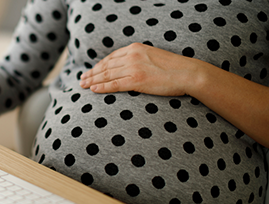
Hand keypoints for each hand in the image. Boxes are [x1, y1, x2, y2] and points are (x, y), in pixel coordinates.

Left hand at [79, 43, 203, 95]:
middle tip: (81, 78)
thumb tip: (129, 67)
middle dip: (92, 72)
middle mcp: (132, 56)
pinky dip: (102, 87)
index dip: (99, 65)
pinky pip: (114, 85)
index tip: (91, 70)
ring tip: (83, 85)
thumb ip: (139, 59)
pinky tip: (93, 89)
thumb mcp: (153, 56)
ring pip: (107, 75)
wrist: (188, 73)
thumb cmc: (174, 68)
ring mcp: (133, 68)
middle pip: (106, 66)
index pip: (111, 57)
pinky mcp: (136, 81)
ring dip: (93, 80)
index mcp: (135, 48)